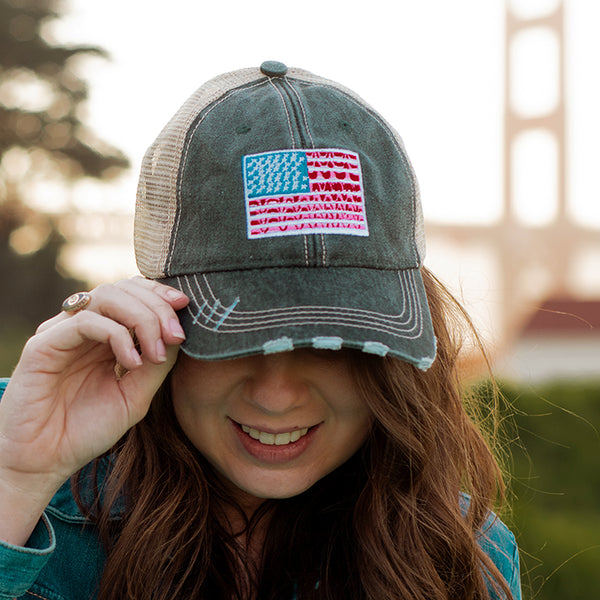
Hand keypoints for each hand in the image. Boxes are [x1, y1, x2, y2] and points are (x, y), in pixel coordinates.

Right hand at [0, 277, 188, 543]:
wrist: (44, 462)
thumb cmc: (87, 430)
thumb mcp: (135, 396)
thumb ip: (156, 364)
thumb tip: (178, 333)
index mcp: (104, 335)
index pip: (133, 294)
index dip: (160, 294)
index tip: (186, 305)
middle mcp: (83, 327)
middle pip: (124, 290)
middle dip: (157, 307)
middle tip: (176, 336)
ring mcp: (62, 332)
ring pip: (106, 297)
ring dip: (141, 318)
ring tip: (155, 352)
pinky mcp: (44, 344)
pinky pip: (86, 321)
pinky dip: (117, 336)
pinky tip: (131, 362)